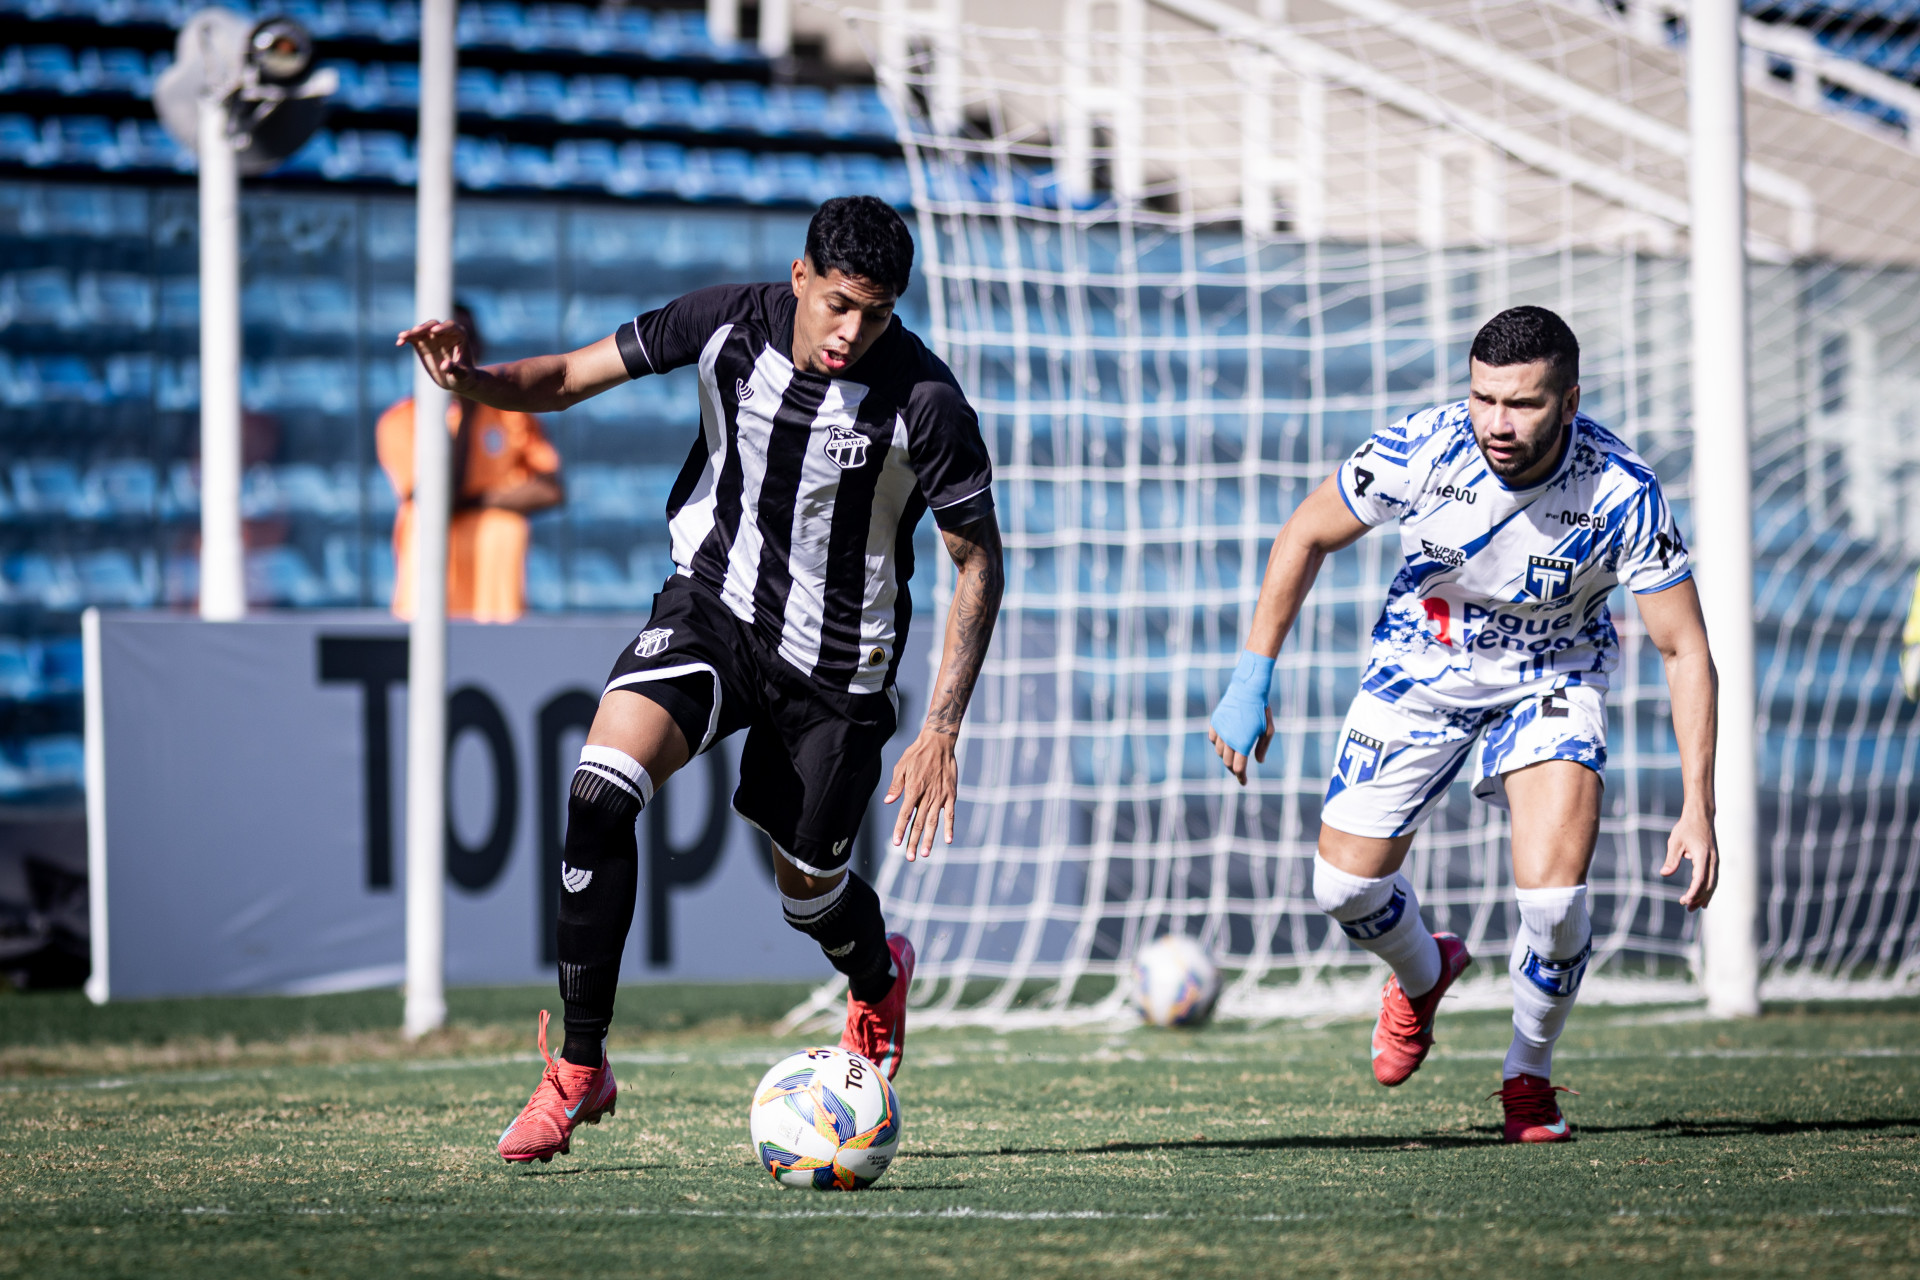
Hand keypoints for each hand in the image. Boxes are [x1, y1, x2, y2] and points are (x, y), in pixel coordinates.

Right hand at [397, 318, 477, 393]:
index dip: (443, 328)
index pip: (451, 327)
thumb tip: (445, 365)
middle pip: (433, 325)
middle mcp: (445, 333)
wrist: (455, 380)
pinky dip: (406, 339)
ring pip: (421, 330)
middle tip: (416, 331)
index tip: (434, 332)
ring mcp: (432, 337)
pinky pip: (412, 338)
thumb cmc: (463, 377)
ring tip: (403, 336)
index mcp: (459, 335)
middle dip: (424, 328)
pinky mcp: (422, 343)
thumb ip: (456, 370)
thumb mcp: (462, 376)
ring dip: (412, 332)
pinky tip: (399, 343)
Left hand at [886, 727, 957, 861]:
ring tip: (924, 853)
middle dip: (913, 841)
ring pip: (933, 822)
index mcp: (913, 789)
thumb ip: (896, 785)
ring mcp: (940, 796)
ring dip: (928, 839)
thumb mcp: (901, 766)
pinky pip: (950, 814)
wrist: (939, 743)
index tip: (896, 843)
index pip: (905, 814)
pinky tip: (947, 840)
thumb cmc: (917, 754)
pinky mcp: (951, 795)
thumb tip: (888, 801)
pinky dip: (949, 827)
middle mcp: (927, 796)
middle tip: (910, 857)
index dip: (900, 829)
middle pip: (918, 823)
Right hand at [1209, 649, 1275, 786]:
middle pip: (1227, 762)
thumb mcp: (1268, 730)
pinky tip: (1225, 743)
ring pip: (1219, 751)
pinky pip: (1213, 739)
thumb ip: (1262, 747)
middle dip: (1233, 769)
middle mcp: (1229, 739)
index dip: (1241, 777)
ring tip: (1233, 755)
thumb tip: (1259, 761)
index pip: (1239, 768)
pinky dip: (1218, 744)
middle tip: (1239, 770)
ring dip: (1225, 756)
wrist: (1248, 690)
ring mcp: (1220, 730)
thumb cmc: (1261, 711)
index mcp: (1243, 743)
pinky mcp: (1215, 722)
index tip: (1244, 782)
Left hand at [1662, 807, 1717, 910]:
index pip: (1700, 880)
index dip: (1693, 892)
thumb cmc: (1686, 828)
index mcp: (1703, 856)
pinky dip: (1709, 890)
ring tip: (1693, 907)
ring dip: (1704, 897)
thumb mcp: (1675, 842)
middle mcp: (1713, 860)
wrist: (1701, 816)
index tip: (1684, 901)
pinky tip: (1703, 900)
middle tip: (1686, 907)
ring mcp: (1715, 861)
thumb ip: (1671, 859)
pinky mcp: (1714, 861)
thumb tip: (1664, 874)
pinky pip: (1713, 879)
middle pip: (1709, 885)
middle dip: (1698, 898)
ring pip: (1713, 884)